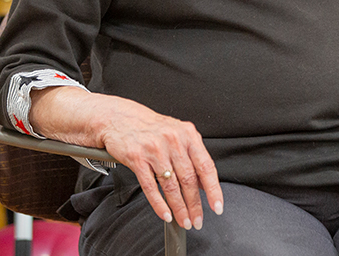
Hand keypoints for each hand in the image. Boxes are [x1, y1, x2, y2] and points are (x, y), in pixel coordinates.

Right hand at [96, 97, 223, 229]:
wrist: (122, 118)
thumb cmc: (152, 128)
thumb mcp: (178, 135)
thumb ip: (192, 156)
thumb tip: (205, 183)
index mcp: (188, 135)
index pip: (206, 166)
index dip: (213, 189)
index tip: (217, 206)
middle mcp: (173, 141)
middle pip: (189, 180)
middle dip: (195, 204)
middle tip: (198, 220)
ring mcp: (155, 150)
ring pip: (171, 186)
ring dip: (179, 208)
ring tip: (184, 220)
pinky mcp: (137, 158)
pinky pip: (150, 187)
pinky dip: (159, 204)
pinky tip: (165, 214)